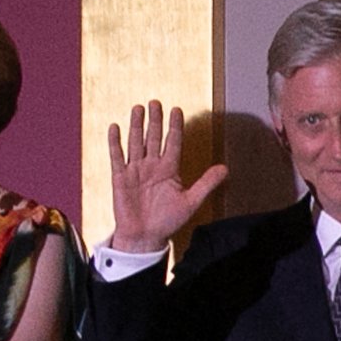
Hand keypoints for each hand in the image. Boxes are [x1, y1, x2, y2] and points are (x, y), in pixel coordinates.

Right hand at [107, 100, 227, 252]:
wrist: (145, 237)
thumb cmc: (167, 222)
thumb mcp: (191, 201)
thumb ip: (206, 183)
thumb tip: (225, 169)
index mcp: (169, 170)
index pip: (173, 142)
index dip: (174, 127)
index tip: (176, 110)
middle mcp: (152, 166)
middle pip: (153, 138)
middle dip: (155, 120)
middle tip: (156, 102)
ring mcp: (136, 171)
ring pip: (136, 142)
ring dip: (137, 126)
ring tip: (138, 108)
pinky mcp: (120, 179)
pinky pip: (117, 157)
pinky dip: (115, 143)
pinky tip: (115, 127)